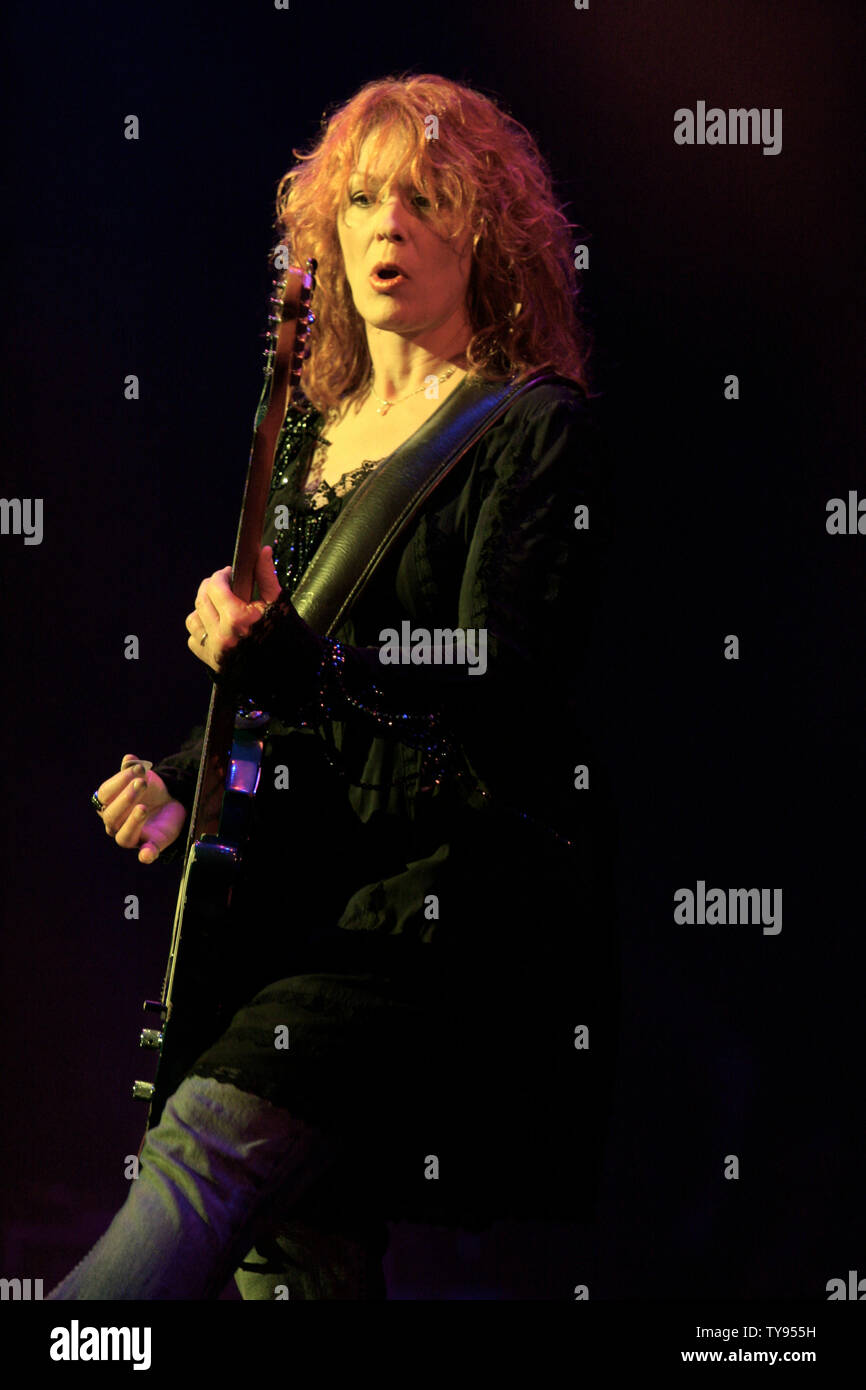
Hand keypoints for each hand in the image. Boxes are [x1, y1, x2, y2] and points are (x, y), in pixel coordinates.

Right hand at [96, 754, 186, 863]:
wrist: (170, 801)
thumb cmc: (149, 790)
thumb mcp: (143, 777)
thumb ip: (134, 769)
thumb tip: (129, 759)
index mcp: (108, 804)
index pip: (104, 794)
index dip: (119, 781)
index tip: (138, 769)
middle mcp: (115, 824)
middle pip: (111, 816)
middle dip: (126, 798)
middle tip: (142, 783)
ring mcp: (132, 836)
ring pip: (123, 837)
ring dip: (132, 822)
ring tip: (143, 808)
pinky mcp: (151, 846)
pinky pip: (146, 854)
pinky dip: (146, 855)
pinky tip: (147, 853)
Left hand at [185, 546, 281, 672]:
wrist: (295, 674)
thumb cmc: (289, 637)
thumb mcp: (280, 604)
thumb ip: (266, 576)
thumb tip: (262, 551)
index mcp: (238, 619)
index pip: (215, 586)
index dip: (221, 575)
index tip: (230, 573)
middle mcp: (223, 636)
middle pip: (201, 600)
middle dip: (211, 587)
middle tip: (225, 585)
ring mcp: (216, 652)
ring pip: (193, 619)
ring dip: (203, 608)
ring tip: (220, 606)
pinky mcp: (213, 664)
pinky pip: (194, 640)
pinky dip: (202, 630)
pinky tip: (217, 627)